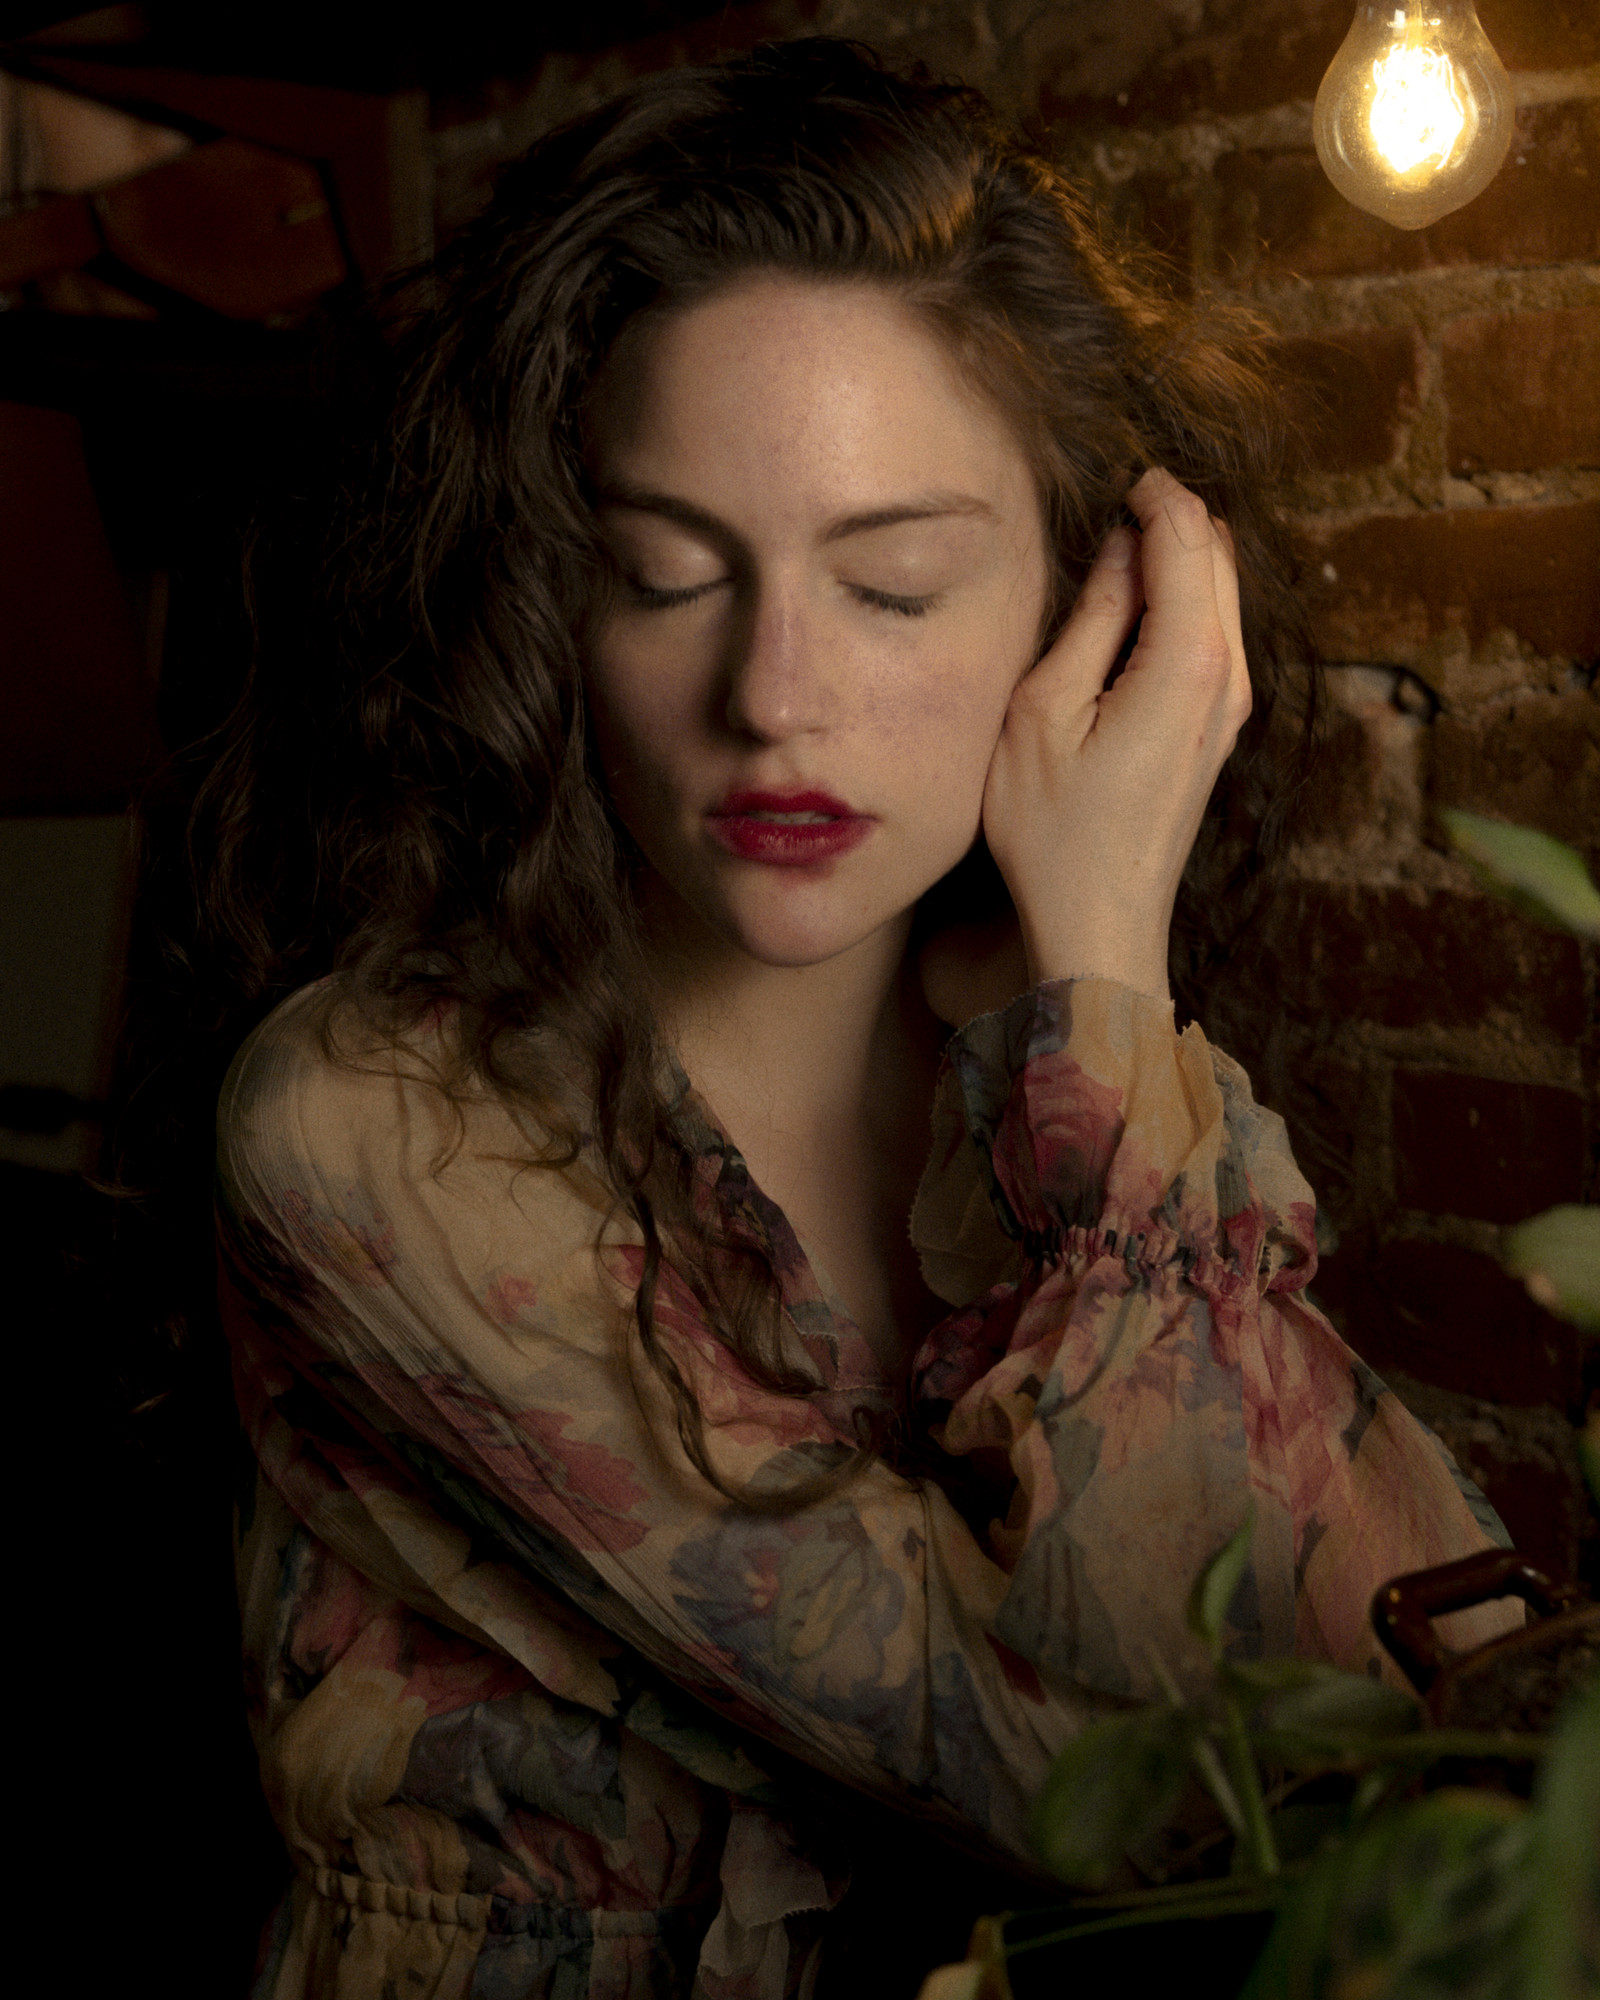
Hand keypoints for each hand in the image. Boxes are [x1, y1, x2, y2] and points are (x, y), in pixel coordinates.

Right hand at [979, 467, 1251, 1001]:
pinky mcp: (1217, 728)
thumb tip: (1119, 548)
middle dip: (1171, 517)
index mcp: (1188, 661)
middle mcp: (1229, 675)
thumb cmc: (1055, 832)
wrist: (1099, 925)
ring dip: (1179, 559)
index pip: (1186, 536)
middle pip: (1218, 555)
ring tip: (1117, 549)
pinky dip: (1183, 602)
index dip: (1152, 494)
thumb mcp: (1043, 713)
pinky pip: (1214, 633)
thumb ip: (1091, 618)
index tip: (1112, 479)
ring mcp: (1231, 705)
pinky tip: (1134, 609)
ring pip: (1223, 593)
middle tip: (1110, 504)